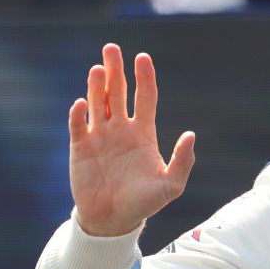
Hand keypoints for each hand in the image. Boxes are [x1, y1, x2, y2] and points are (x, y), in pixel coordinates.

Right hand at [68, 43, 195, 236]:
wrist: (113, 220)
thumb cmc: (144, 203)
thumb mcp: (170, 185)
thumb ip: (182, 161)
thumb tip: (191, 134)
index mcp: (143, 133)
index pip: (145, 97)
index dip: (144, 77)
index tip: (143, 57)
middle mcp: (120, 129)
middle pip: (118, 92)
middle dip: (115, 70)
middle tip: (112, 47)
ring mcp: (99, 136)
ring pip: (97, 102)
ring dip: (97, 85)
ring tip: (98, 68)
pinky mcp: (80, 147)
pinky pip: (78, 125)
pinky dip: (79, 113)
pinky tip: (83, 104)